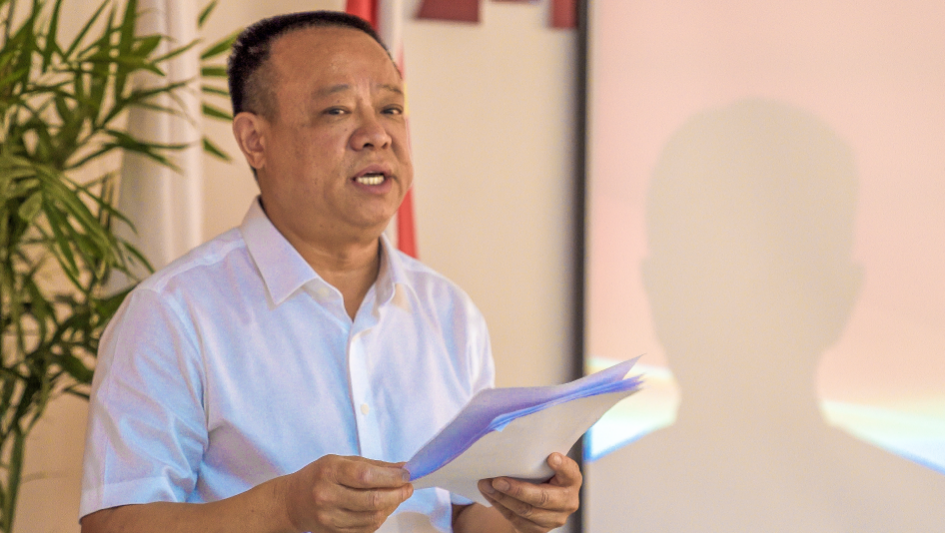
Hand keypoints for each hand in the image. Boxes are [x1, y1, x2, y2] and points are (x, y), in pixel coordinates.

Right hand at [280, 454, 412, 532]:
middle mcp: (327, 495)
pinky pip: (366, 529)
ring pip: (372, 517)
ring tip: (396, 497)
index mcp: (329, 471)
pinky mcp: (333, 532)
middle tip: (408, 488)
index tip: (406, 475)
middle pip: (371, 500)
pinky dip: (379, 518)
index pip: (365, 476)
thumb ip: (372, 465)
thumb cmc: (319, 476)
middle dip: (397, 494)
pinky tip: (382, 508)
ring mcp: (329, 517)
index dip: (391, 477)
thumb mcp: (340, 461)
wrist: (291, 502)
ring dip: (391, 507)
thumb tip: (402, 467)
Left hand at [477, 453, 581, 532]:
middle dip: (517, 489)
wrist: (541, 504)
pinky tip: (489, 494)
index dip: (562, 466)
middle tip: (497, 480)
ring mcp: (553, 519)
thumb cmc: (543, 476)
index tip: (551, 457)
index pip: (570, 473)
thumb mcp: (547, 465)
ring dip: (502, 497)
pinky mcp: (538, 530)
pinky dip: (499, 505)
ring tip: (486, 485)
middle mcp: (567, 502)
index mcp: (571, 480)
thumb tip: (516, 443)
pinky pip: (515, 519)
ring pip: (525, 510)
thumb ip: (540, 458)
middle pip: (542, 498)